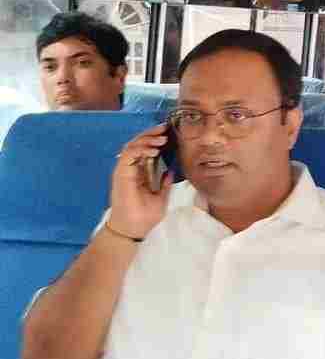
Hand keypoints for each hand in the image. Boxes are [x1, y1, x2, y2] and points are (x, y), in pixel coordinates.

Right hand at [108, 124, 173, 238]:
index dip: (155, 139)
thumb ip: (165, 184)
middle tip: (165, 128)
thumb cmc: (145, 216)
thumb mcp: (161, 197)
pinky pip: (128, 155)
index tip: (169, 133)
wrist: (134, 230)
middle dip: (151, 134)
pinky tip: (153, 150)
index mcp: (139, 173)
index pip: (145, 149)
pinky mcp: (120, 174)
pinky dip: (140, 149)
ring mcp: (124, 170)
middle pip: (138, 144)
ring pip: (132, 146)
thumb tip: (171, 171)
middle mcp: (130, 169)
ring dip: (147, 140)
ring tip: (162, 138)